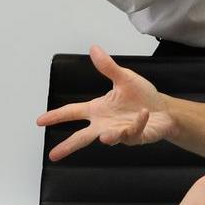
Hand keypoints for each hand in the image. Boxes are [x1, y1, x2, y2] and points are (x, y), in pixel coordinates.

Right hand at [35, 46, 174, 159]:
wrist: (164, 109)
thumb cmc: (142, 96)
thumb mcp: (124, 78)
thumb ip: (108, 67)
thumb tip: (94, 49)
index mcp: (98, 109)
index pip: (73, 112)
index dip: (56, 116)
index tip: (40, 121)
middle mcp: (105, 123)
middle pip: (82, 136)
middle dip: (68, 145)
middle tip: (54, 155)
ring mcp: (119, 132)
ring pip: (109, 138)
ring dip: (109, 137)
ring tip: (105, 137)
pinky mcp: (135, 137)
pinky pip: (133, 131)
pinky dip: (137, 122)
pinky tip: (143, 114)